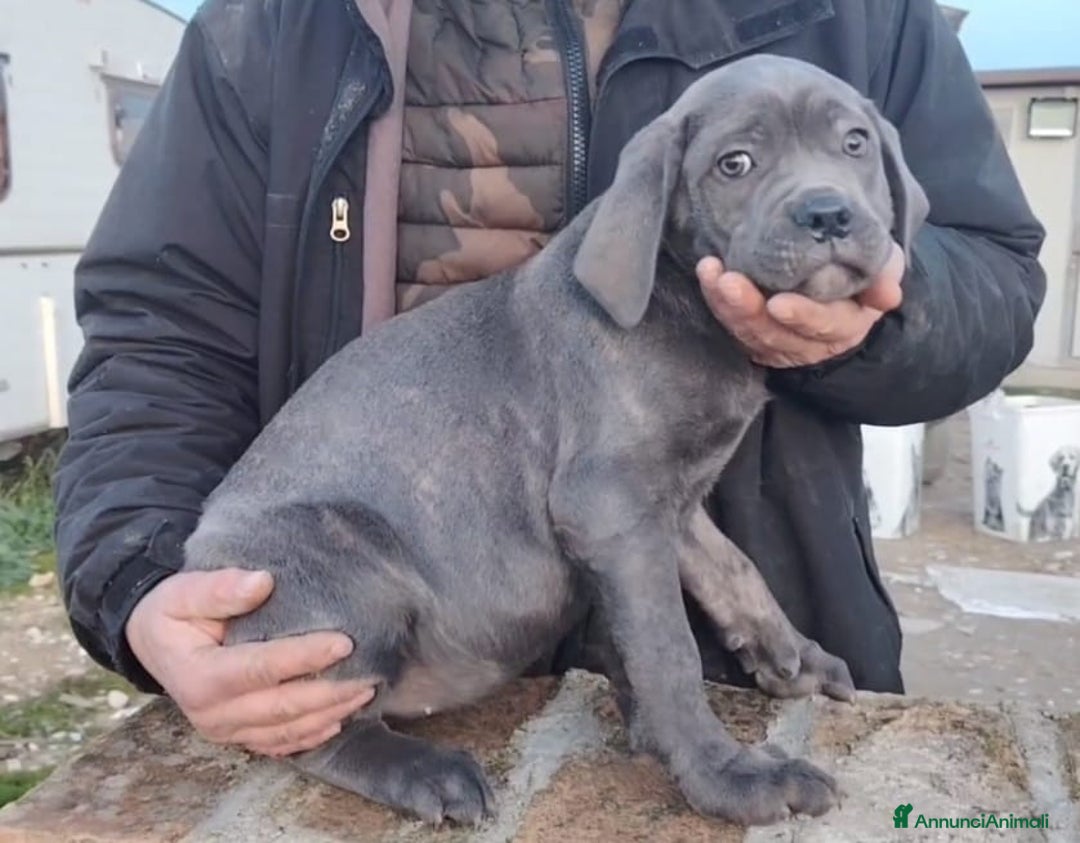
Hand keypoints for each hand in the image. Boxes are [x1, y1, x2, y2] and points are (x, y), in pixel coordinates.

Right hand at [125, 567, 375, 756]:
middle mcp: (212, 714)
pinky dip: (313, 734)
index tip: (345, 642)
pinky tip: (341, 718)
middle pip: (282, 707)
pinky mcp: (238, 737)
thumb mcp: (183, 592)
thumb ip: (220, 589)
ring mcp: (225, 731)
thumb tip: (262, 582)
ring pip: (287, 730)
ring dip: (330, 714)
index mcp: (200, 677)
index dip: (305, 656)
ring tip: (367, 692)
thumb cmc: (172, 612)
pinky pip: (280, 743)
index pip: (261, 668)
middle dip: (331, 692)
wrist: (153, 642)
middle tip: (371, 673)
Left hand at [697, 244, 904, 367]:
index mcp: (845, 326)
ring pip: (748, 331)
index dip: (802, 316)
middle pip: (775, 333)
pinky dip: (716, 302)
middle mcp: (807, 342)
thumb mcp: (882, 265)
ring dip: (726, 304)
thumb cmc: (860, 267)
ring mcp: (776, 342)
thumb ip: (885, 274)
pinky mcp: (752, 334)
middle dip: (749, 309)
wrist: (837, 274)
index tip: (778, 303)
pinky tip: (707, 275)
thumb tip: (888, 294)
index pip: (823, 325)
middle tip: (729, 282)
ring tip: (712, 273)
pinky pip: (731, 323)